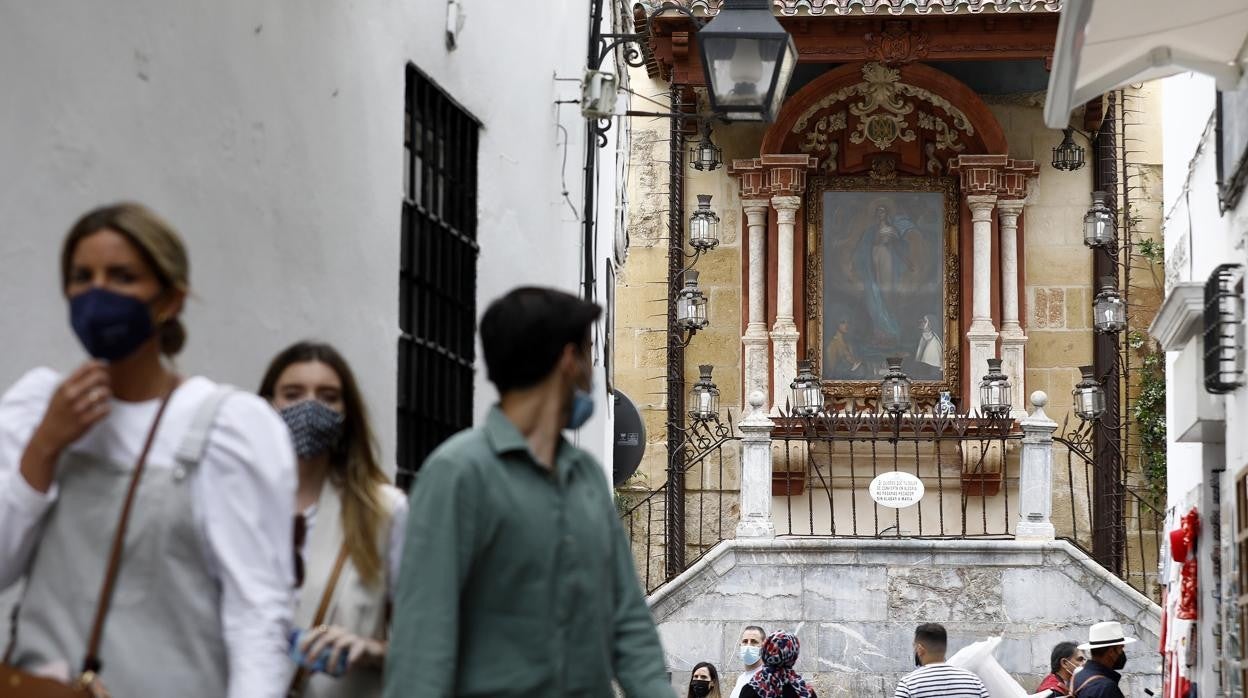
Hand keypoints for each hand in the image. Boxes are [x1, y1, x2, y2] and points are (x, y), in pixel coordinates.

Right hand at [21, 362, 111, 491]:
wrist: (50, 434)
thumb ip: (76, 380)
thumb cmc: (59, 410)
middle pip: (99, 377)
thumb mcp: (60, 392)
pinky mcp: (85, 421)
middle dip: (106, 379)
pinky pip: (106, 409)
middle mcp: (70, 395)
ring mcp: (78, 408)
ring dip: (107, 395)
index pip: (88, 367)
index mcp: (65, 385)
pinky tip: (102, 410)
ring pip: (105, 393)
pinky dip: (107, 409)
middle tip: (105, 384)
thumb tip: (98, 366)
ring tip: (103, 398)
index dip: (101, 365)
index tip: (105, 368)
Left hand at [299, 625, 384, 674]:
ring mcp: (352, 637)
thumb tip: (309, 672)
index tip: (302, 651)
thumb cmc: (347, 652)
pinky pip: (355, 650)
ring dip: (332, 660)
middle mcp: (341, 631)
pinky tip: (346, 669)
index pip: (318, 631)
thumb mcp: (333, 655)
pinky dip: (349, 660)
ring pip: (339, 645)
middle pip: (326, 638)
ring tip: (330, 671)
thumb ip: (322, 662)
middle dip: (316, 651)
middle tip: (311, 663)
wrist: (369, 652)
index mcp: (332, 631)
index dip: (308, 639)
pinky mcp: (362, 644)